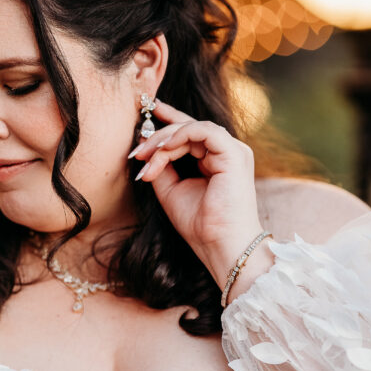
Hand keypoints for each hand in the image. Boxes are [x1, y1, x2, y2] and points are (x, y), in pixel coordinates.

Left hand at [129, 99, 268, 291]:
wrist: (218, 245)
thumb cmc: (200, 225)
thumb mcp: (170, 190)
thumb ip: (161, 166)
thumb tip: (145, 146)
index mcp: (215, 161)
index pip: (191, 132)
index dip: (166, 124)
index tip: (141, 129)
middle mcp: (226, 153)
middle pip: (189, 128)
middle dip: (158, 135)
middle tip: (137, 151)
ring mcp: (232, 152)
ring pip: (193, 128)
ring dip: (164, 140)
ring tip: (146, 156)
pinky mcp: (234, 154)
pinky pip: (204, 131)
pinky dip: (181, 135)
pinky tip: (164, 148)